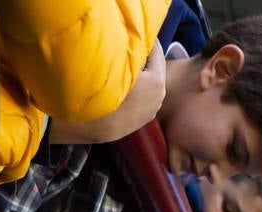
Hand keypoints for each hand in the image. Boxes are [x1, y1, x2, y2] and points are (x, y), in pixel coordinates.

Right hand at [49, 40, 165, 144]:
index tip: (134, 35)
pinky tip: (129, 86)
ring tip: (128, 67)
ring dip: (144, 73)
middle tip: (131, 48)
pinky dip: (142, 87)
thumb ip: (130, 52)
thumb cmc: (107, 94)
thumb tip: (133, 41)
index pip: (156, 50)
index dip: (145, 40)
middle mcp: (160, 94)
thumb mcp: (119, 67)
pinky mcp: (148, 117)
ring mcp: (155, 107)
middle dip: (146, 57)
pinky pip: (147, 94)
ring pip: (152, 81)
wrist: (100, 127)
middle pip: (156, 66)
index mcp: (157, 80)